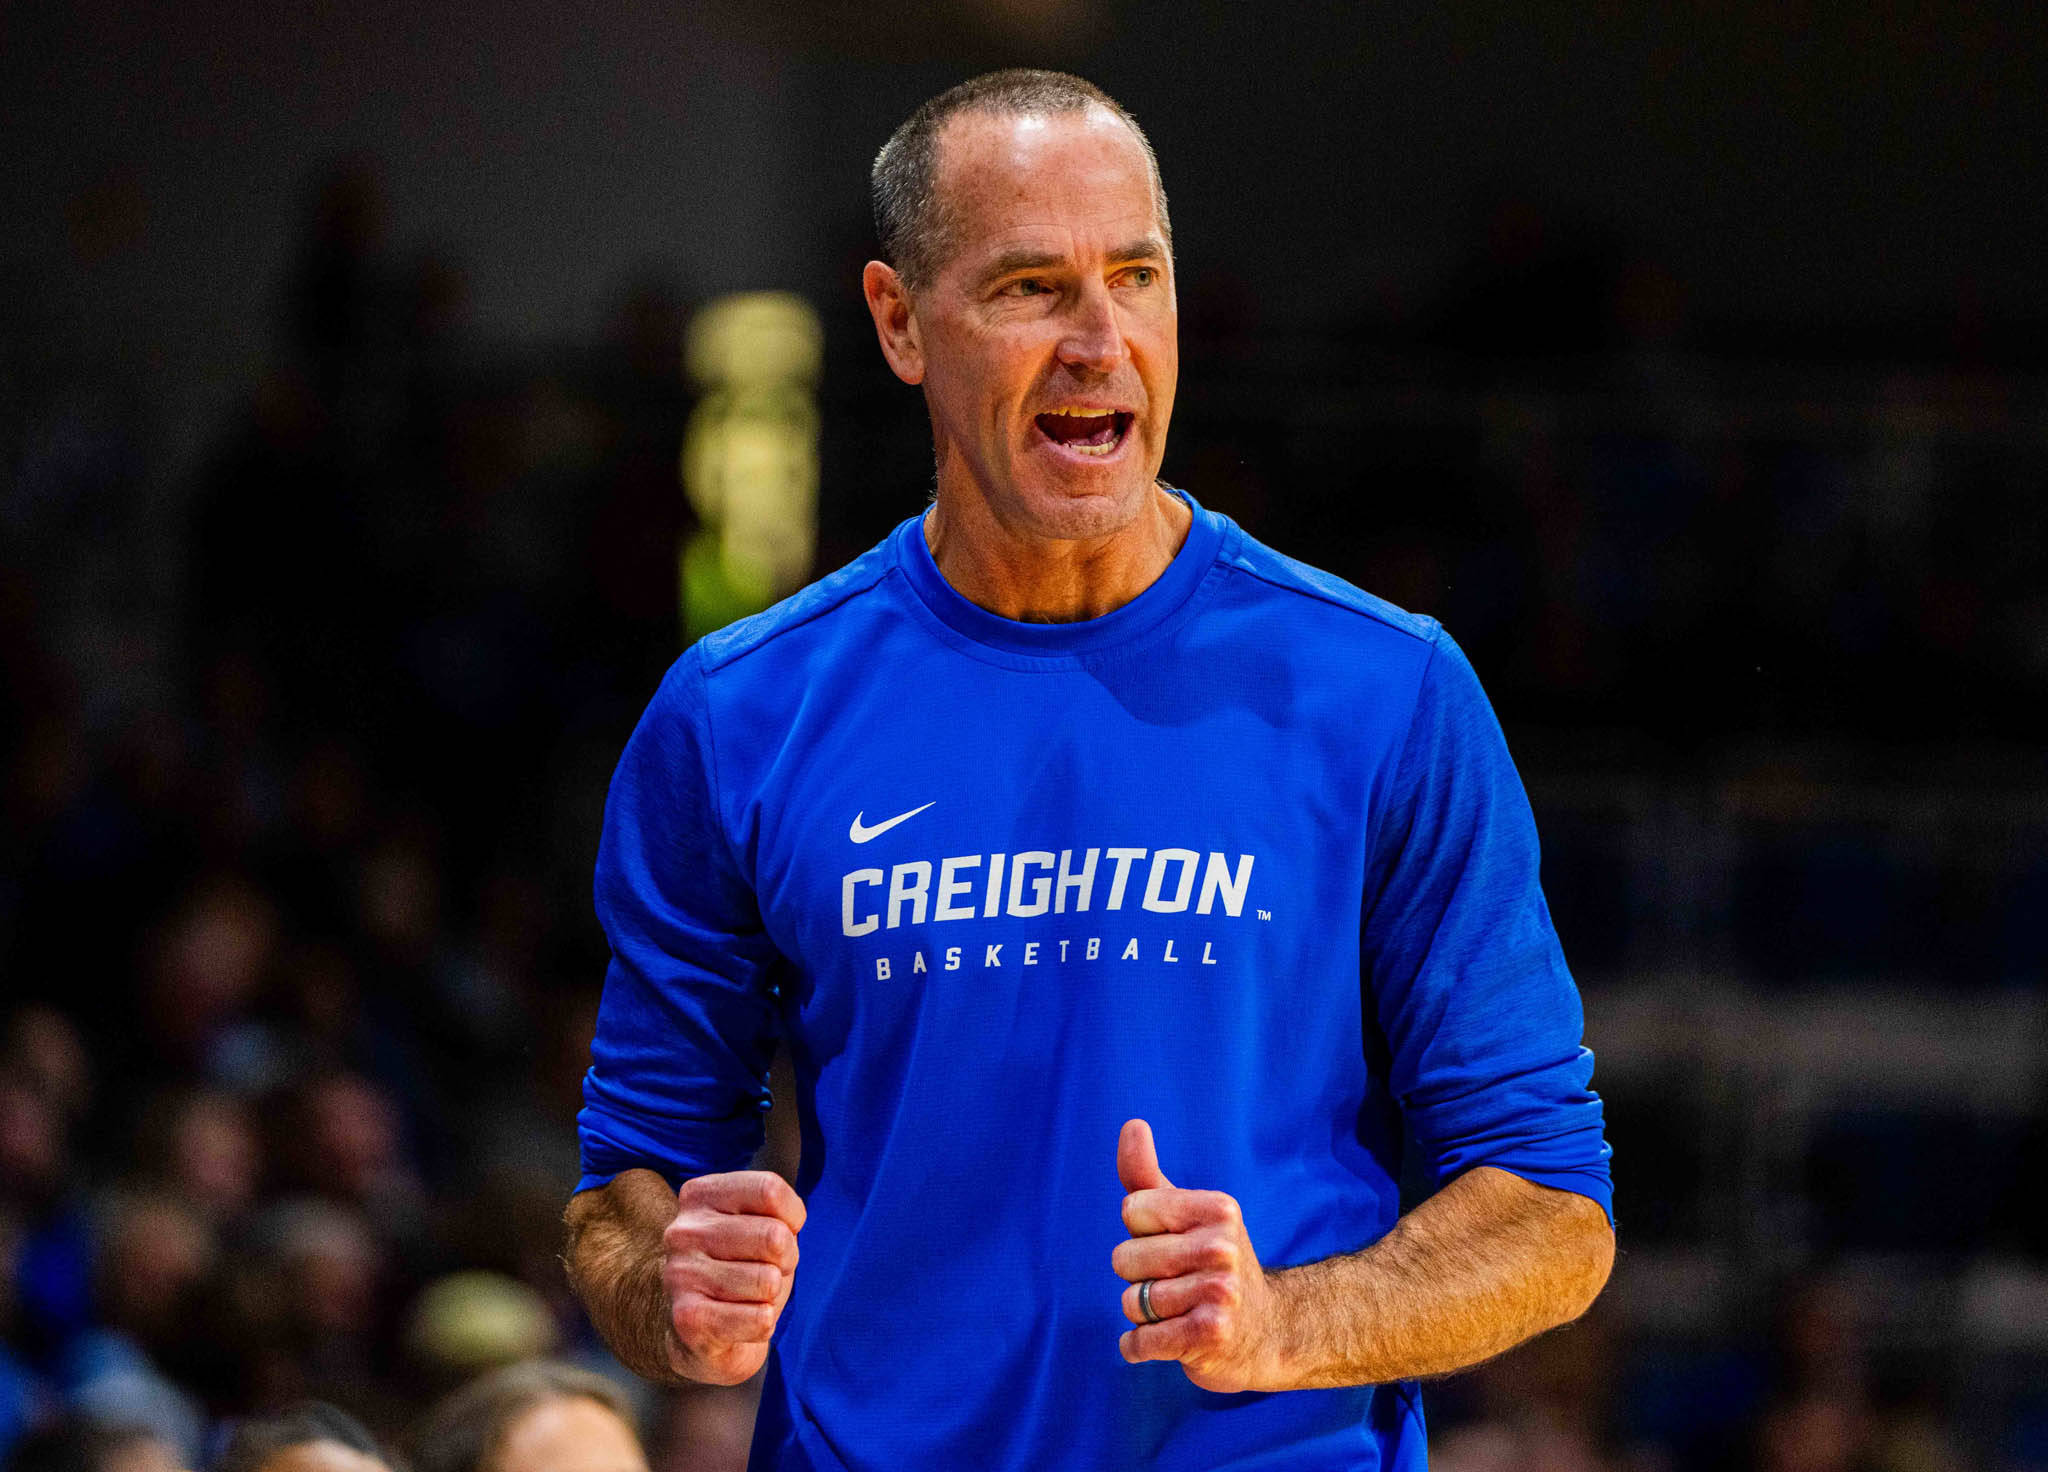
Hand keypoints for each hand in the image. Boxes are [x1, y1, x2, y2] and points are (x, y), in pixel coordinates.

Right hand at [661, 1169, 804, 1385]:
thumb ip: (776, 1211)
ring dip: (772, 1295)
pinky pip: (759, 1319)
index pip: (768, 1189)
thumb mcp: (760, 1223)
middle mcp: (684, 1231)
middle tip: (765, 1270)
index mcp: (699, 1196)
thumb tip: (782, 1234)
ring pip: (768, 1281)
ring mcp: (681, 1274)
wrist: (701, 1331)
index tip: (783, 1230)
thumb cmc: (742, 1266)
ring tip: (748, 1296)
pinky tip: (741, 1321)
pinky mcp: (688, 1319)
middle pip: (774, 1236)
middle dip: (786, 1259)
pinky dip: (764, 1323)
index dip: (792, 1216)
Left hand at [1112, 1118, 1286, 1392]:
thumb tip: (1132, 1125)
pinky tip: (1167, 1340)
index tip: (1173, 1244)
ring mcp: (1220, 1293)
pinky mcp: (1211, 1336)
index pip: (1132, 1209)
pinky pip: (1140, 1341)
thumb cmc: (1209, 1266)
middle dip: (1138, 1278)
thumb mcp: (1183, 1215)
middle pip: (1124, 1258)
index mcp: (1218, 1209)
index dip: (1140, 1232)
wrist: (1266, 1333)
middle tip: (1176, 1285)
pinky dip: (1139, 1347)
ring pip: (1131, 1302)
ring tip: (1179, 1312)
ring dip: (1143, 1315)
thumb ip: (1146, 1174)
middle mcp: (1223, 1247)